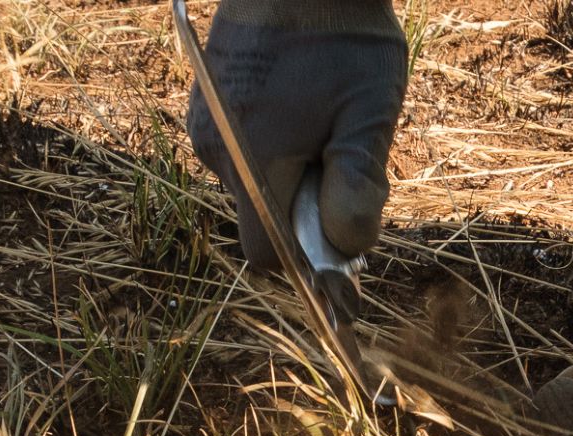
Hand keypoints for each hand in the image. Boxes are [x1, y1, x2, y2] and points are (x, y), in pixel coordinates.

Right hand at [186, 0, 405, 267]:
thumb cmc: (343, 38)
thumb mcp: (368, 113)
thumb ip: (355, 185)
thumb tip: (344, 249)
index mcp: (251, 157)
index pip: (268, 253)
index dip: (308, 261)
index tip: (344, 240)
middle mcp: (213, 148)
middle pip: (262, 220)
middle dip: (305, 212)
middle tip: (344, 159)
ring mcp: (204, 126)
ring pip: (255, 187)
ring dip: (293, 177)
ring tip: (324, 124)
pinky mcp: (206, 108)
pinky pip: (244, 155)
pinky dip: (277, 151)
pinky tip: (303, 111)